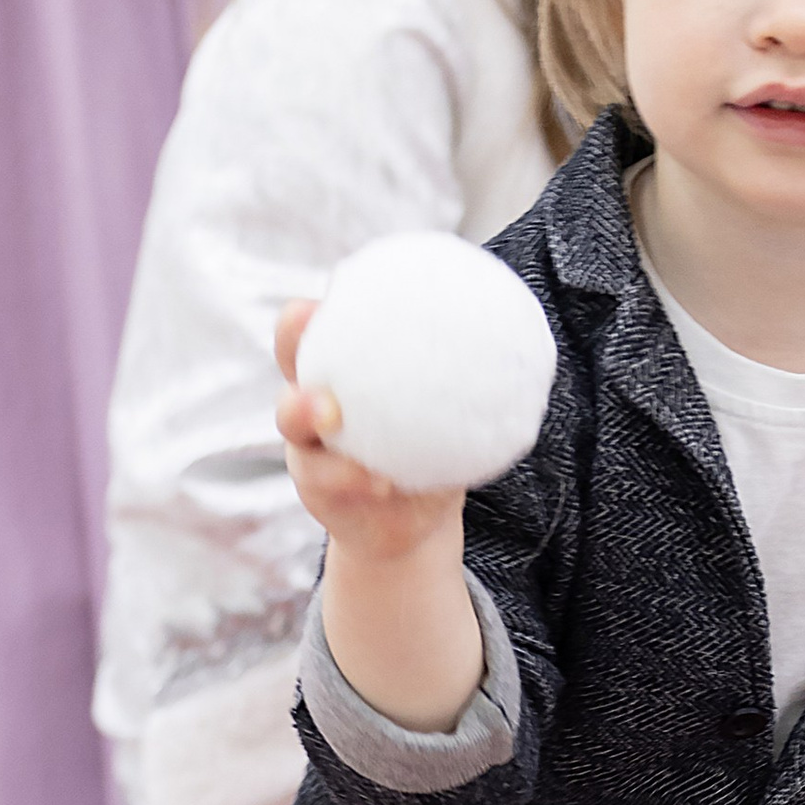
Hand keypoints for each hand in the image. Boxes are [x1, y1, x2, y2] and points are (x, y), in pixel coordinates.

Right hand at [273, 298, 463, 566]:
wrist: (411, 522)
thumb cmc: (430, 453)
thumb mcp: (446, 412)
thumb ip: (459, 380)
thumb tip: (515, 334)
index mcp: (344, 369)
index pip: (322, 324)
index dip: (320, 299)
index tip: (339, 282)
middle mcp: (315, 397)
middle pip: (289, 356)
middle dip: (292, 336)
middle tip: (309, 319)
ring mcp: (309, 443)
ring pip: (291, 419)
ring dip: (306, 411)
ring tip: (330, 415)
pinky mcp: (314, 487)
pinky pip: (326, 478)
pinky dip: (352, 477)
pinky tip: (381, 480)